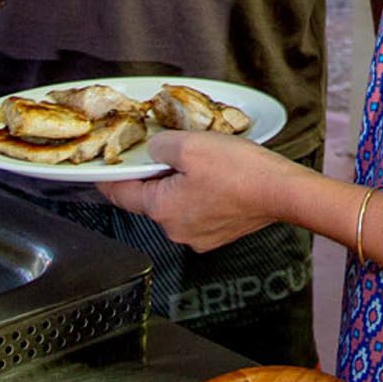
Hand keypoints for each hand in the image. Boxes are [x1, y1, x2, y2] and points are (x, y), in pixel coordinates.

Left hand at [98, 131, 299, 250]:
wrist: (282, 192)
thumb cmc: (240, 172)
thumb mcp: (190, 145)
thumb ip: (160, 146)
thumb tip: (154, 150)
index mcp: (162, 209)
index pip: (121, 194)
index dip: (109, 178)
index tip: (100, 172)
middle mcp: (176, 230)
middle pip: (151, 198)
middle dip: (157, 176)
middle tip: (174, 152)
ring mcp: (198, 236)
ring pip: (176, 205)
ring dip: (181, 185)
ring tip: (204, 165)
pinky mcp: (218, 234)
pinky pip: (198, 211)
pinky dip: (201, 195)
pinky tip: (218, 180)